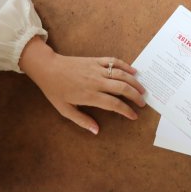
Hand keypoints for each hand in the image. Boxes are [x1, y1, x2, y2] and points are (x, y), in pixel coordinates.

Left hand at [18, 37, 145, 133]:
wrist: (48, 68)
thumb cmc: (55, 90)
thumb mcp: (65, 110)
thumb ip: (82, 120)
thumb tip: (96, 131)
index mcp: (89, 95)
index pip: (114, 104)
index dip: (126, 110)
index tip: (134, 115)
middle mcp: (96, 82)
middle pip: (122, 88)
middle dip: (136, 96)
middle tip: (143, 103)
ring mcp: (96, 69)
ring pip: (121, 74)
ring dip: (134, 82)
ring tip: (142, 89)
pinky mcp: (95, 60)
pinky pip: (114, 62)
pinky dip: (125, 66)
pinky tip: (133, 71)